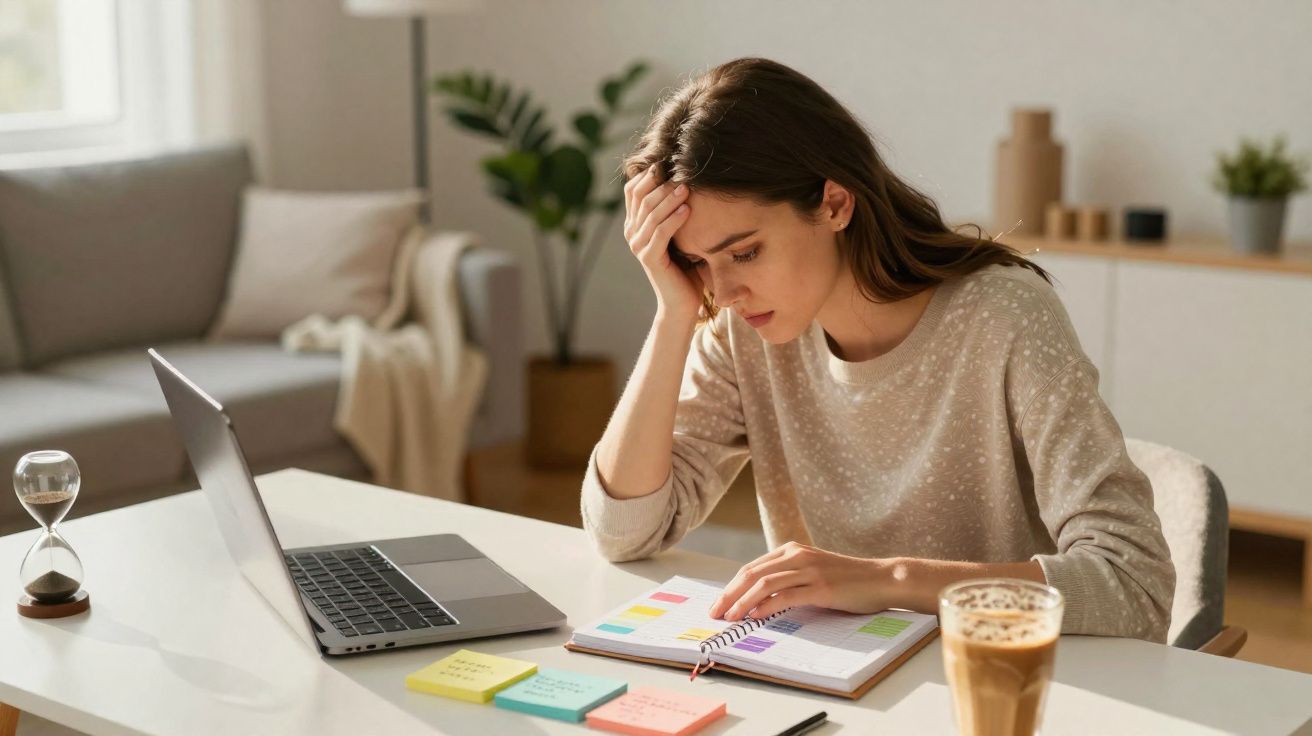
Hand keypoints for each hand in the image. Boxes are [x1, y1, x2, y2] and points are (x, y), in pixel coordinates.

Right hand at [622, 168, 702, 321]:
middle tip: (681, 170)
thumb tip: (688, 178)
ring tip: (687, 187)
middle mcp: (632, 232)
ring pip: (650, 214)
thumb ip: (675, 211)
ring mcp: (638, 246)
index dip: (648, 174)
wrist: (681, 302)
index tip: (670, 162)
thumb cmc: (685, 266)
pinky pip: (660, 233)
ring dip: (669, 198)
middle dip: (661, 183)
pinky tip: (688, 209)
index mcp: (635, 223)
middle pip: (641, 198)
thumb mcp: (680, 233)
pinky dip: (674, 219)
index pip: (633, 190)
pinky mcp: (649, 259)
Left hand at [708, 542, 891, 620]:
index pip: (751, 568)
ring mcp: (809, 570)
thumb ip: (789, 578)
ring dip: (742, 602)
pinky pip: (786, 595)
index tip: (718, 604)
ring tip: (730, 617)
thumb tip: (757, 599)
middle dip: (729, 594)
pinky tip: (755, 616)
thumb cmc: (846, 580)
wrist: (881, 578)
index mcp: (792, 550)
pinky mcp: (821, 586)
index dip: (731, 586)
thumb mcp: (812, 572)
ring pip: (764, 583)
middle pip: (751, 573)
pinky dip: (767, 606)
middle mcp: (797, 556)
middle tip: (715, 612)